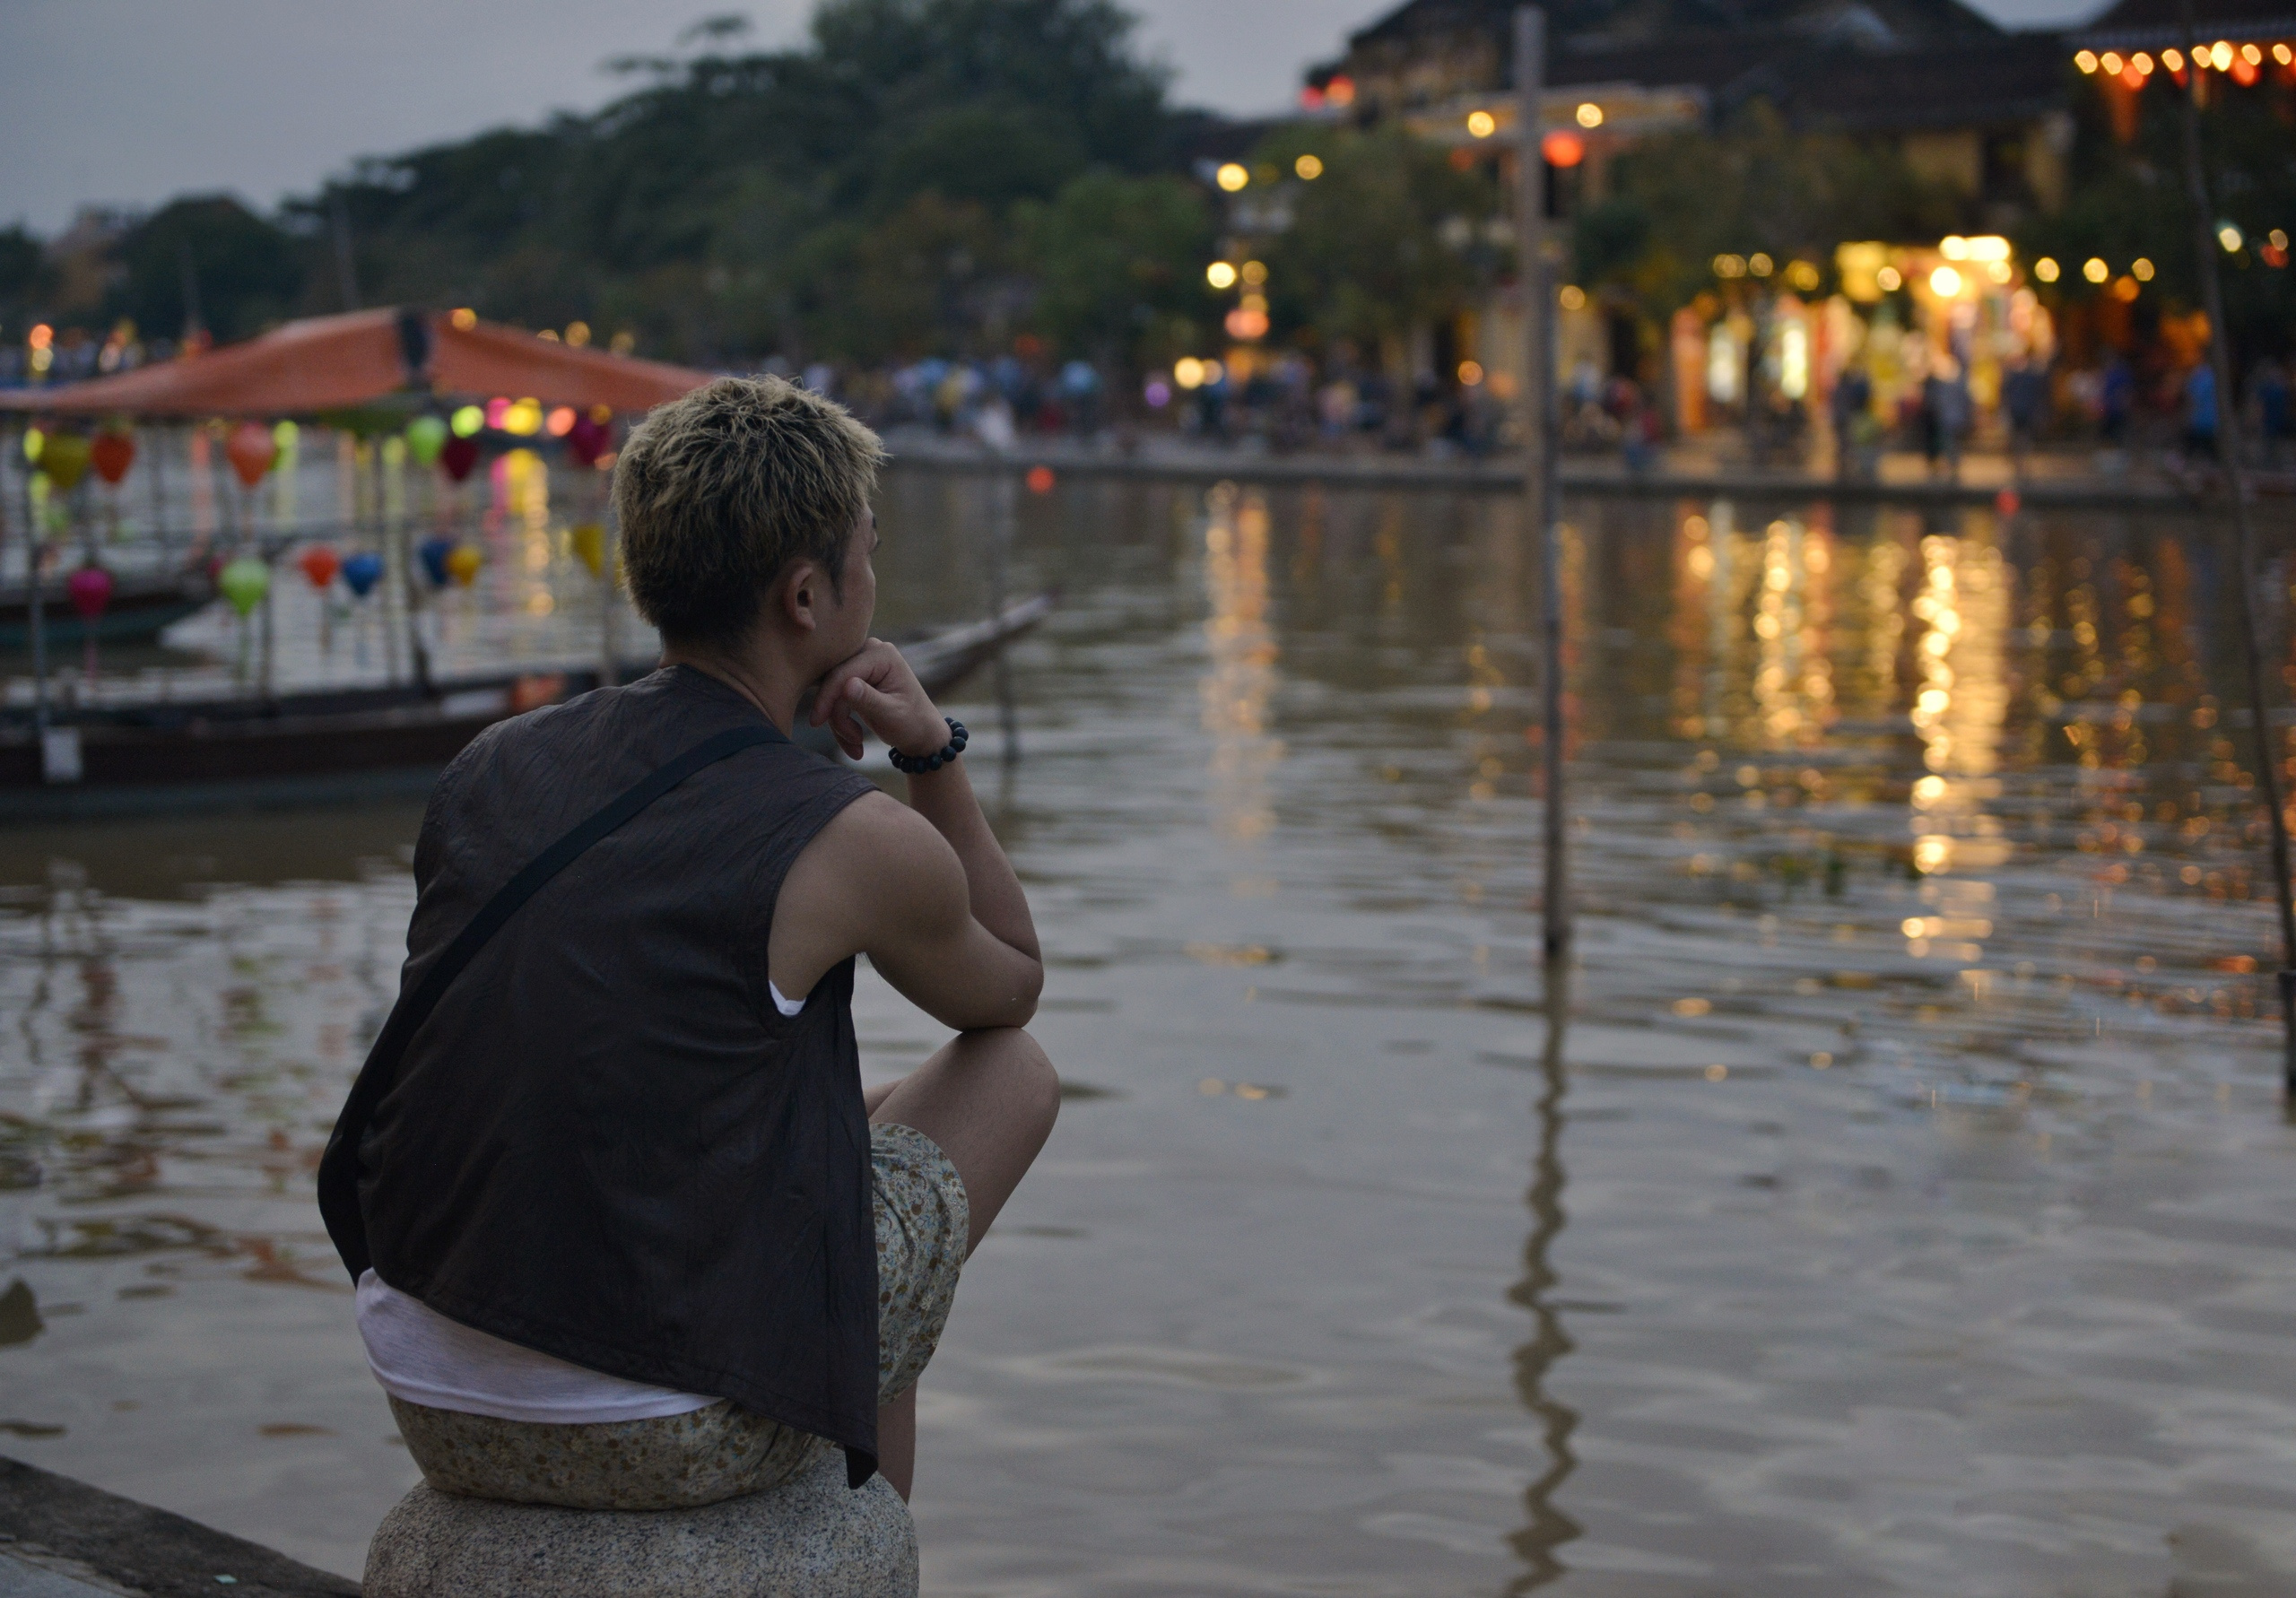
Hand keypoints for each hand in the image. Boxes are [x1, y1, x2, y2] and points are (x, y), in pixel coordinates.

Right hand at [808, 638, 945, 762]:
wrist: (922, 734)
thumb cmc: (913, 723)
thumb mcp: (891, 715)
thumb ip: (868, 700)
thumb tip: (846, 686)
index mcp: (882, 654)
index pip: (843, 672)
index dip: (827, 697)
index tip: (816, 722)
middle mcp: (869, 651)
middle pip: (834, 682)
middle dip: (836, 715)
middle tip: (853, 741)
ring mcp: (861, 663)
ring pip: (832, 693)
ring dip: (839, 723)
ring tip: (857, 745)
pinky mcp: (854, 678)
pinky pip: (835, 699)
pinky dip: (840, 722)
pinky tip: (854, 742)